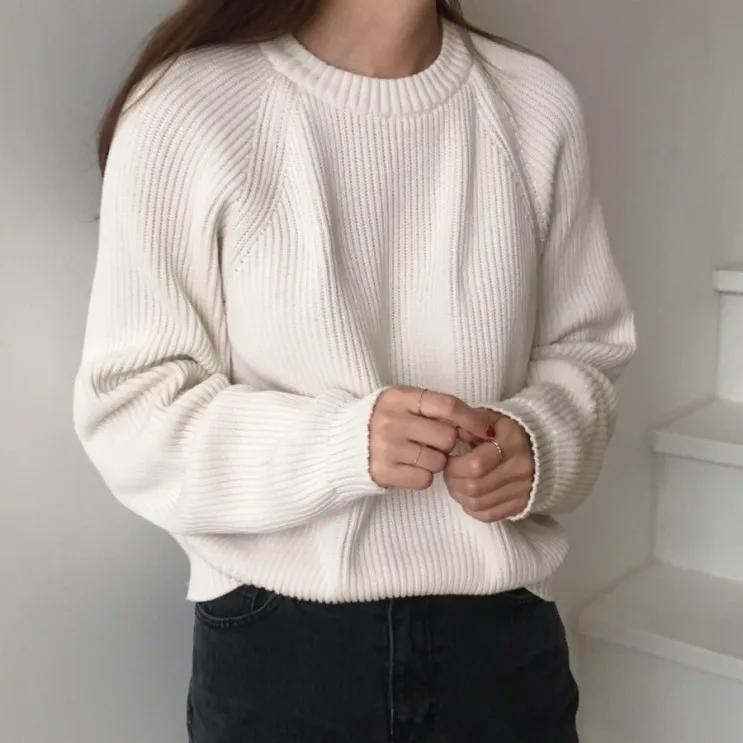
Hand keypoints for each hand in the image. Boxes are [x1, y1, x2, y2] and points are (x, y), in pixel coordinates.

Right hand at [370, 387, 494, 490]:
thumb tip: (479, 427)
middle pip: (447, 437)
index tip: (486, 430)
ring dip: (435, 462)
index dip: (472, 419)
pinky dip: (422, 477)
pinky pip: (424, 479)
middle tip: (433, 442)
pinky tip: (408, 467)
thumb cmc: (385, 420)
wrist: (343, 442)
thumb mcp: (405, 403)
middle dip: (448, 443)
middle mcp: (392, 420)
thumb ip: (436, 409)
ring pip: (438, 461)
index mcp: (400, 397)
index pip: (448, 406)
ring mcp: (386, 447)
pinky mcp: (383, 471)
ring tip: (416, 454)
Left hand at [444, 413, 534, 522]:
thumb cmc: (510, 431)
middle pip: (473, 487)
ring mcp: (522, 490)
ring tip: (457, 483)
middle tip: (449, 473)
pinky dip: (472, 508)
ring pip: (478, 503)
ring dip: (459, 496)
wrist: (547, 447)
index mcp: (511, 443)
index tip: (449, 458)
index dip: (454, 466)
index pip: (475, 465)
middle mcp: (520, 469)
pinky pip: (489, 515)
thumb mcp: (494, 417)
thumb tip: (453, 432)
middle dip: (453, 481)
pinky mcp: (521, 505)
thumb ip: (473, 421)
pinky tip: (469, 496)